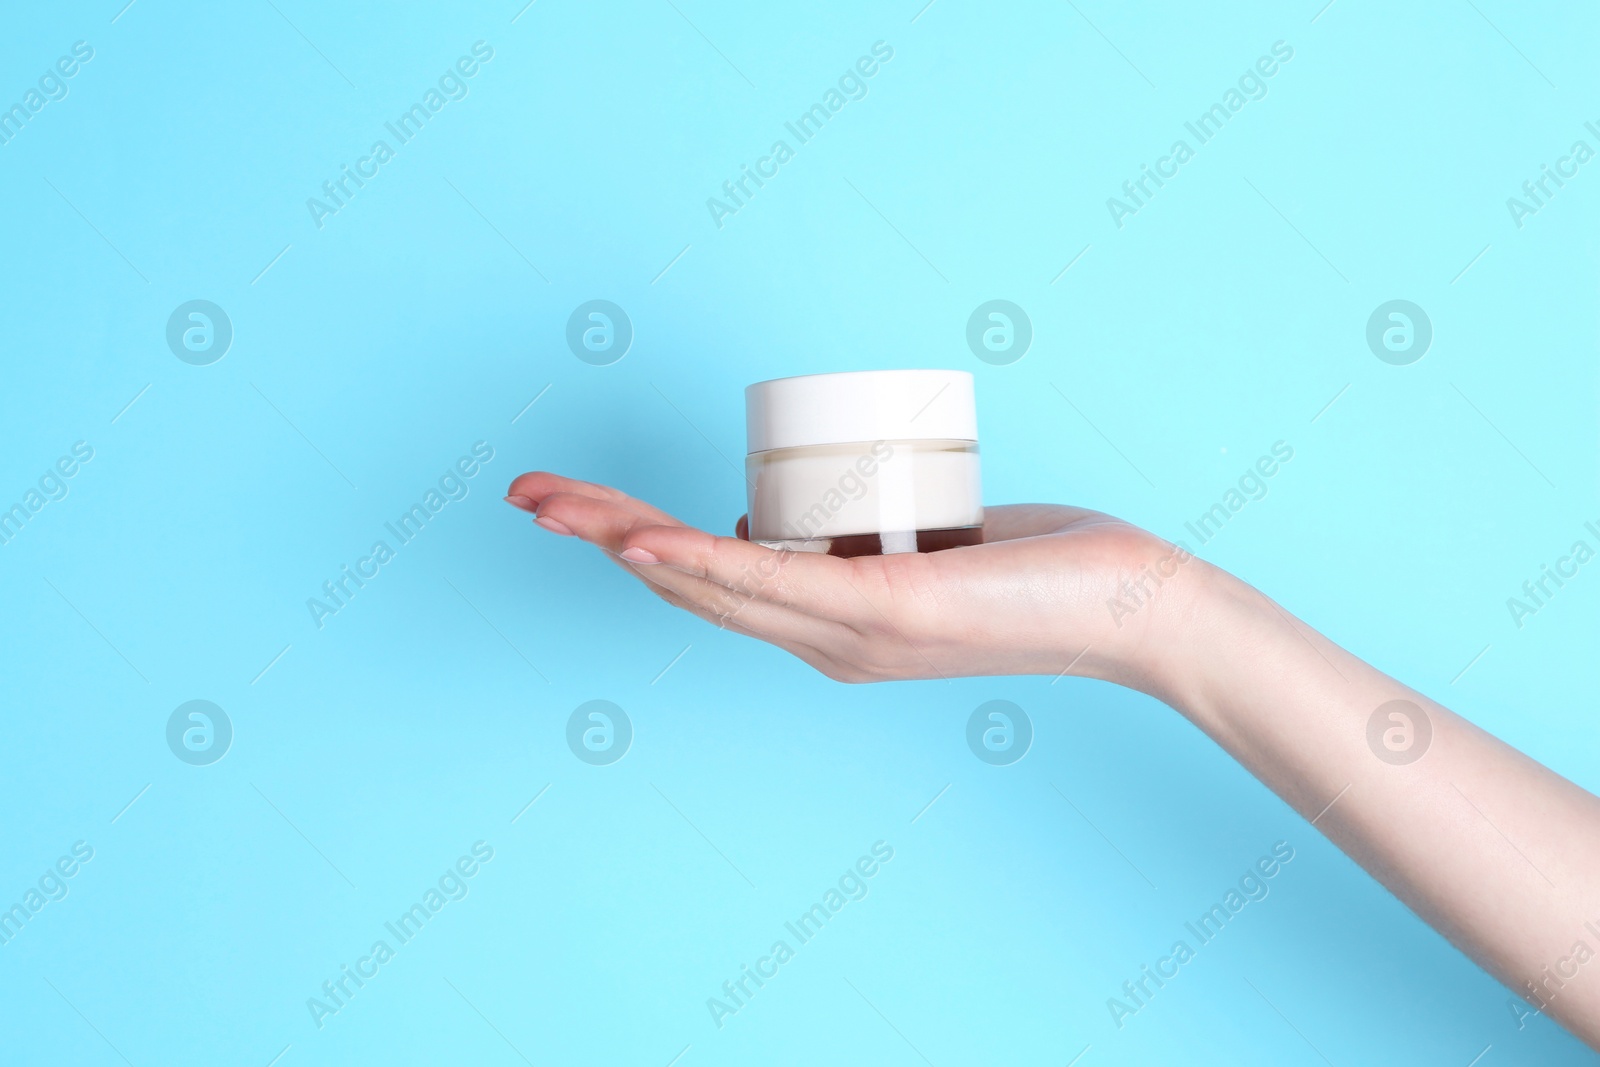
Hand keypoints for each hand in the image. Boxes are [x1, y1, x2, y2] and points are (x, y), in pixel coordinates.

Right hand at [505, 472, 1205, 687]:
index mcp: (825, 627)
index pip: (707, 579)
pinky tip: (640, 539)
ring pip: (710, 579)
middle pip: (685, 580)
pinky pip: (771, 582)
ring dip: (621, 538)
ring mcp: (849, 631)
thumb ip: (854, 540)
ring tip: (550, 505)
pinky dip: (697, 560)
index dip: (629, 540)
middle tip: (524, 493)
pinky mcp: (884, 608)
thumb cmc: (1040, 572)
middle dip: (597, 533)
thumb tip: (776, 520)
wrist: (1133, 610)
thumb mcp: (923, 549)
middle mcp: (823, 641)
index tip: (574, 503)